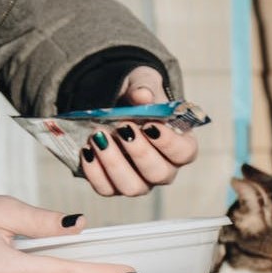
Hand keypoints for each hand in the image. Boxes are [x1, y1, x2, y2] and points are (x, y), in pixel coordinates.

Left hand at [79, 65, 198, 196]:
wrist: (114, 105)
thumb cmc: (137, 98)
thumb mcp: (143, 83)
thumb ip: (145, 87)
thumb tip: (141, 96)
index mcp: (180, 145)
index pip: (184, 153)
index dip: (169, 143)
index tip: (150, 125)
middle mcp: (163, 169)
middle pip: (159, 174)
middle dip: (139, 152)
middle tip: (122, 127)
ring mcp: (140, 181)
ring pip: (132, 187)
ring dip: (114, 163)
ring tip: (100, 138)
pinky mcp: (114, 185)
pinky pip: (106, 189)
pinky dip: (94, 171)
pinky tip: (87, 149)